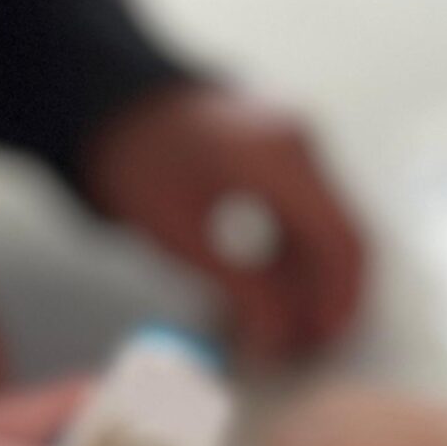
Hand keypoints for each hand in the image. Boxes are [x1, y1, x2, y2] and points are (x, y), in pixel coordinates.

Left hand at [84, 84, 365, 360]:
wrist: (103, 102)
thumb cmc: (132, 155)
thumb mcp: (182, 237)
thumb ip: (241, 292)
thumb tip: (277, 337)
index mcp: (279, 159)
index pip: (340, 242)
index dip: (338, 302)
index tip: (321, 341)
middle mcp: (299, 143)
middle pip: (342, 235)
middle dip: (329, 296)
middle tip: (303, 343)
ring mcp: (293, 143)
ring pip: (328, 227)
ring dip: (313, 279)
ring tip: (284, 325)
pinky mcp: (280, 151)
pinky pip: (307, 212)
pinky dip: (296, 255)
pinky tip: (273, 290)